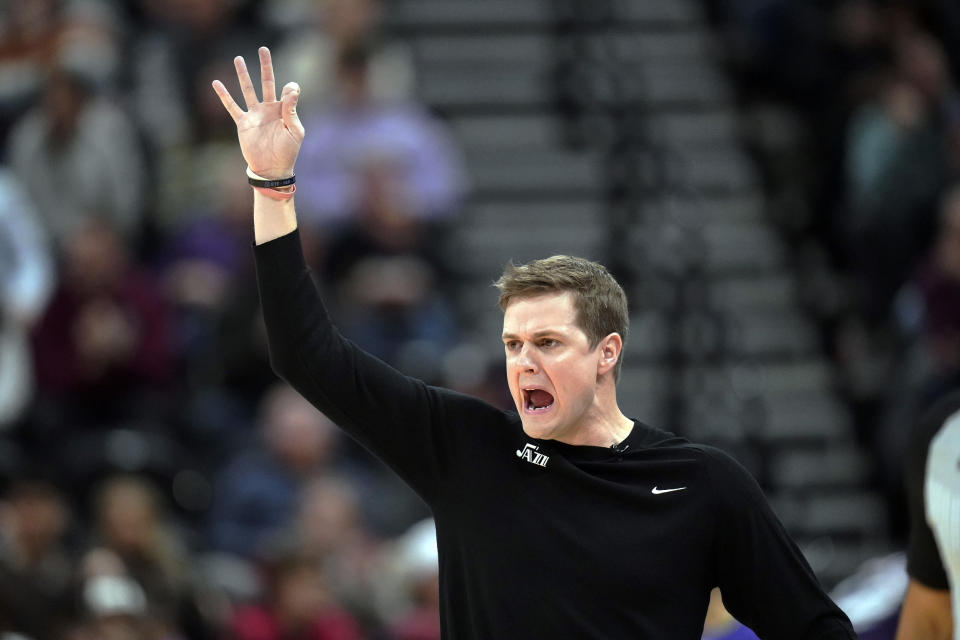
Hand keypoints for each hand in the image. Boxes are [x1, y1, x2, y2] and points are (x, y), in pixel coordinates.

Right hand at [212, 46, 304, 178]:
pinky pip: (232, 106)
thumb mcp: (294, 130)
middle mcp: (269, 109)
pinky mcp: (243, 123)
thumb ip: (291, 109)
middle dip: (265, 66)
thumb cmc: (287, 152)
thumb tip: (291, 86)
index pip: (287, 91)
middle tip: (263, 49)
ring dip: (243, 75)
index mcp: (283, 110)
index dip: (289, 88)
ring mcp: (255, 115)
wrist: (272, 168)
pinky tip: (216, 83)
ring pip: (248, 90)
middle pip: (266, 82)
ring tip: (238, 58)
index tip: (289, 91)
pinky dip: (224, 95)